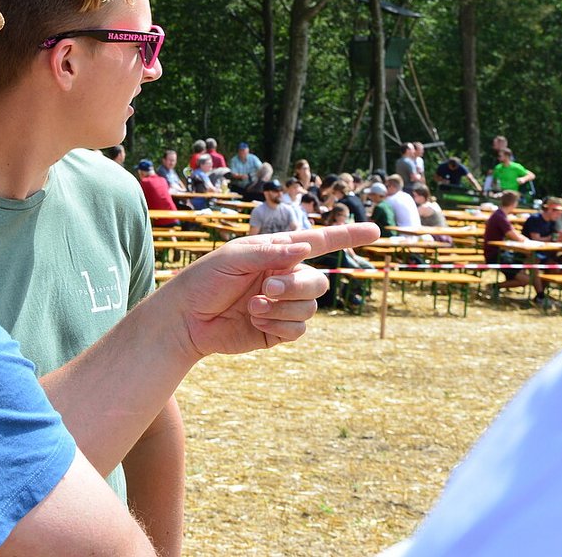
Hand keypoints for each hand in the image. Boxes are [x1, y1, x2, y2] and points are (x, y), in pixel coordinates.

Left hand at [165, 222, 379, 356]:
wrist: (185, 320)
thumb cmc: (203, 281)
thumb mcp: (231, 258)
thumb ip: (268, 252)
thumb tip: (304, 248)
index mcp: (276, 252)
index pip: (319, 242)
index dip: (347, 237)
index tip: (376, 232)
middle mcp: (284, 277)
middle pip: (317, 282)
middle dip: (296, 286)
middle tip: (266, 287)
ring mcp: (282, 305)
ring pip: (310, 307)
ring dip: (282, 308)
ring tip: (251, 306)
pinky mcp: (277, 330)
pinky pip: (298, 329)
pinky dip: (279, 325)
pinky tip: (255, 320)